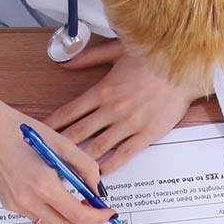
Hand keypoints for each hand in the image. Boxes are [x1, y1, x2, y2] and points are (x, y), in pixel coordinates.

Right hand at [0, 91, 114, 223]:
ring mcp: (16, 205)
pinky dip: (53, 213)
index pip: (79, 215)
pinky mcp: (9, 204)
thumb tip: (98, 190)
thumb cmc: (23, 132)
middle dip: (87, 222)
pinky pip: (38, 217)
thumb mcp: (63, 144)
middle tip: (96, 210)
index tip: (108, 212)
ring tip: (78, 203)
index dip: (98, 217)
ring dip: (70, 219)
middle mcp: (27, 200)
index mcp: (43, 184)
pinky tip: (56, 197)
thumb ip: (86, 168)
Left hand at [47, 39, 201, 173]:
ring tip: (70, 171)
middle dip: (61, 147)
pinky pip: (124, 154)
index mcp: (102, 90)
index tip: (41, 134)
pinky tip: (100, 174)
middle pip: (79, 133)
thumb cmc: (150, 57)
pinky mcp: (146, 134)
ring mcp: (129, 124)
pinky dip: (110, 166)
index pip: (69, 112)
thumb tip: (63, 63)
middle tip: (48, 159)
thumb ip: (86, 58)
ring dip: (82, 161)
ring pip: (98, 147)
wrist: (182, 67)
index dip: (53, 125)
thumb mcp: (114, 50)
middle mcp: (112, 110)